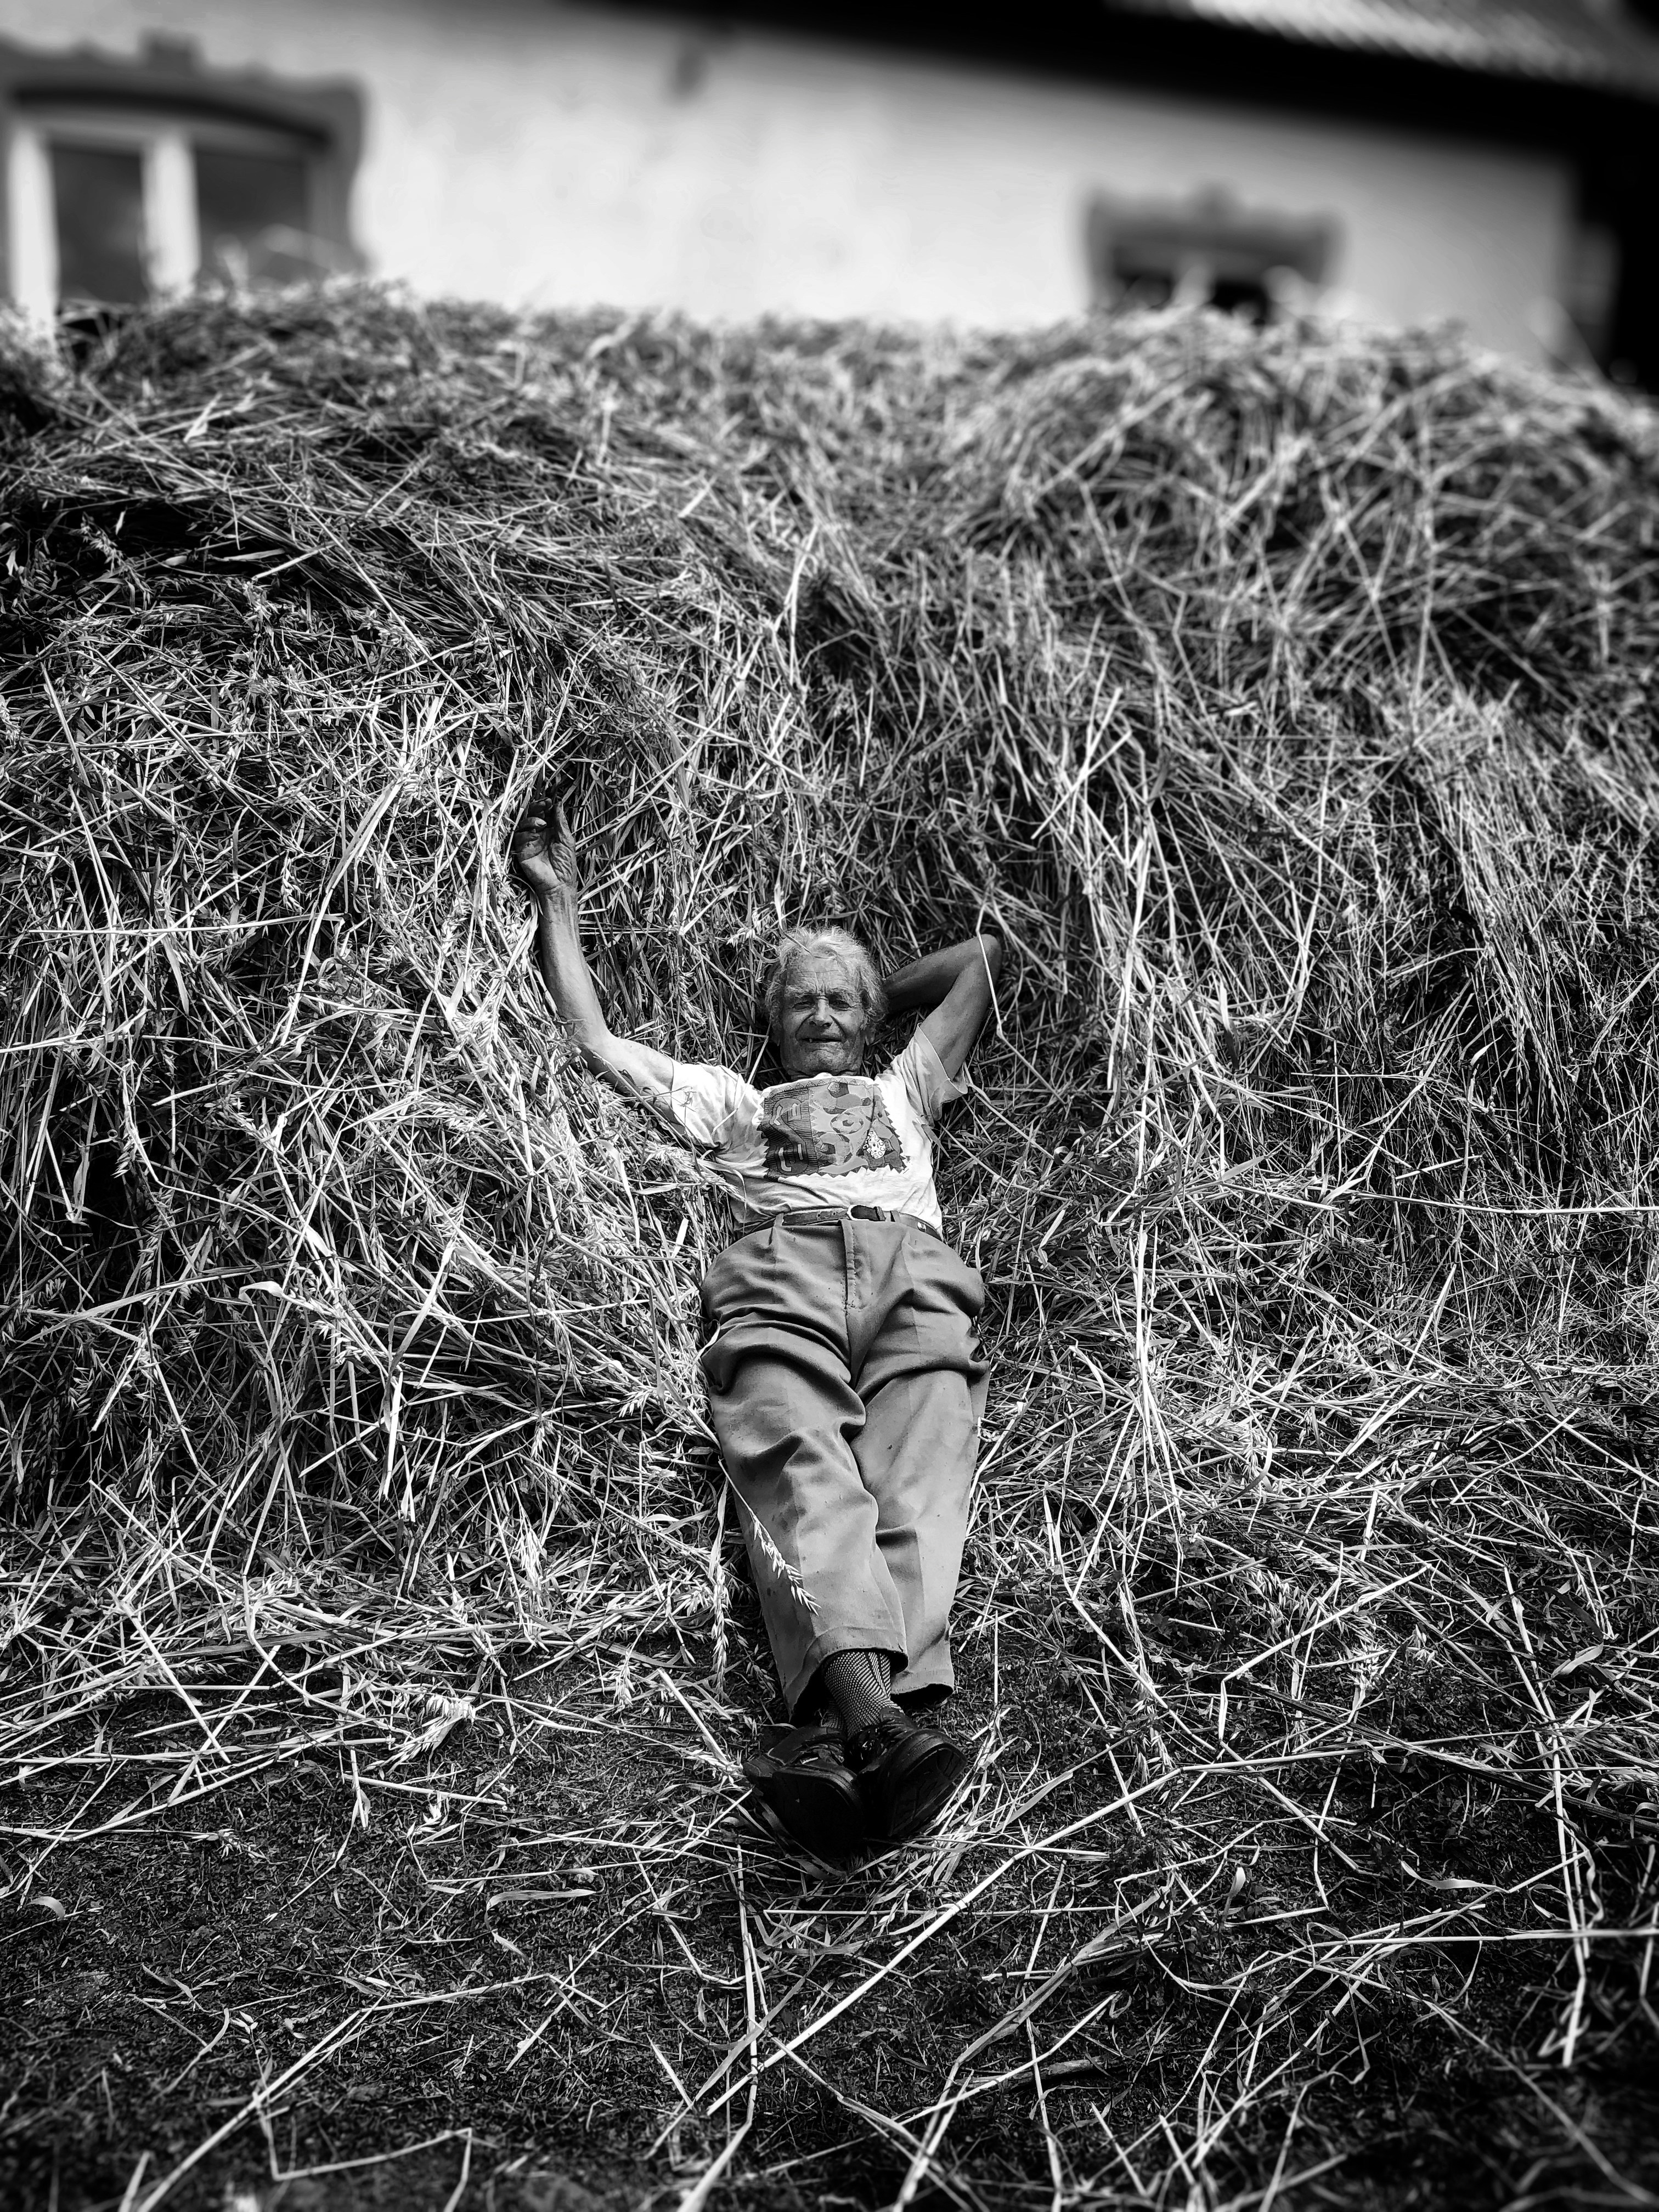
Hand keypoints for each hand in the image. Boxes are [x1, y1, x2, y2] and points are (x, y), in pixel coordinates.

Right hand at [510, 788, 578, 903]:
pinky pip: (519, 834)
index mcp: (551, 831)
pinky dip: (526, 828)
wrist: (558, 884)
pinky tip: (536, 830)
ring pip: (525, 822)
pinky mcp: (522, 848)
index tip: (550, 801)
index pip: (546, 814)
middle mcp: (540, 834)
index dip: (547, 806)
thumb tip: (559, 805)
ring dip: (533, 817)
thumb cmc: (565, 866)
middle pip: (534, 815)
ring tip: (542, 821)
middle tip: (544, 803)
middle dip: (538, 807)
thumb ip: (561, 822)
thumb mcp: (567, 840)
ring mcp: (530, 840)